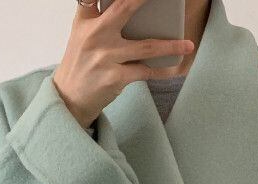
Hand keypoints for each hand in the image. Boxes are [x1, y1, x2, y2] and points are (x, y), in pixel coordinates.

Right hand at [52, 0, 195, 130]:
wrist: (70, 99)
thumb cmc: (81, 64)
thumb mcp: (82, 34)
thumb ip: (100, 17)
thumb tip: (132, 8)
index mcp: (85, 20)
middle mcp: (94, 35)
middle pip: (124, 7)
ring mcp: (106, 57)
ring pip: (146, 46)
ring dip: (171, 46)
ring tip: (188, 44)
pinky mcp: (115, 78)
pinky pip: (146, 71)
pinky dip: (162, 70)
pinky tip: (175, 68)